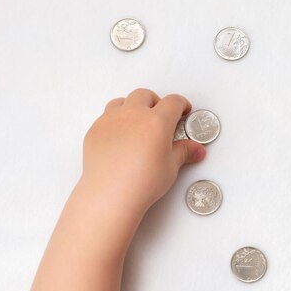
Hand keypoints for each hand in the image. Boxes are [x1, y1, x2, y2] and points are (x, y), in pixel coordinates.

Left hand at [81, 88, 205, 213]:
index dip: (181, 104)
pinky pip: (106, 117)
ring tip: (137, 122)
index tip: (183, 111)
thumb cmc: (140, 183)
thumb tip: (195, 149)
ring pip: (122, 102)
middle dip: (156, 102)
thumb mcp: (171, 167)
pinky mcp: (95, 130)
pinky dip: (115, 121)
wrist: (110, 195)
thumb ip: (184, 152)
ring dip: (132, 107)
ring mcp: (111, 120)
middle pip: (146, 95)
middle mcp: (133, 115)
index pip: (173, 102)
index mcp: (157, 121)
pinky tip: (119, 137)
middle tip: (160, 116)